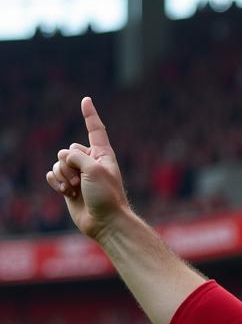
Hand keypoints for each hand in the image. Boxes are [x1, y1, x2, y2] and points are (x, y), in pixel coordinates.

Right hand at [46, 97, 130, 240]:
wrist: (105, 223)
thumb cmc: (106, 196)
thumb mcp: (94, 169)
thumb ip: (76, 156)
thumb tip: (64, 160)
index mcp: (103, 155)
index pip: (95, 130)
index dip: (89, 115)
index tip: (86, 100)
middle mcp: (91, 162)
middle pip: (67, 150)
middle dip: (70, 164)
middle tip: (82, 180)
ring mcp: (79, 175)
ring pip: (58, 163)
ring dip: (63, 175)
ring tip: (75, 188)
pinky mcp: (69, 186)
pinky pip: (52, 175)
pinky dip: (56, 182)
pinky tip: (66, 192)